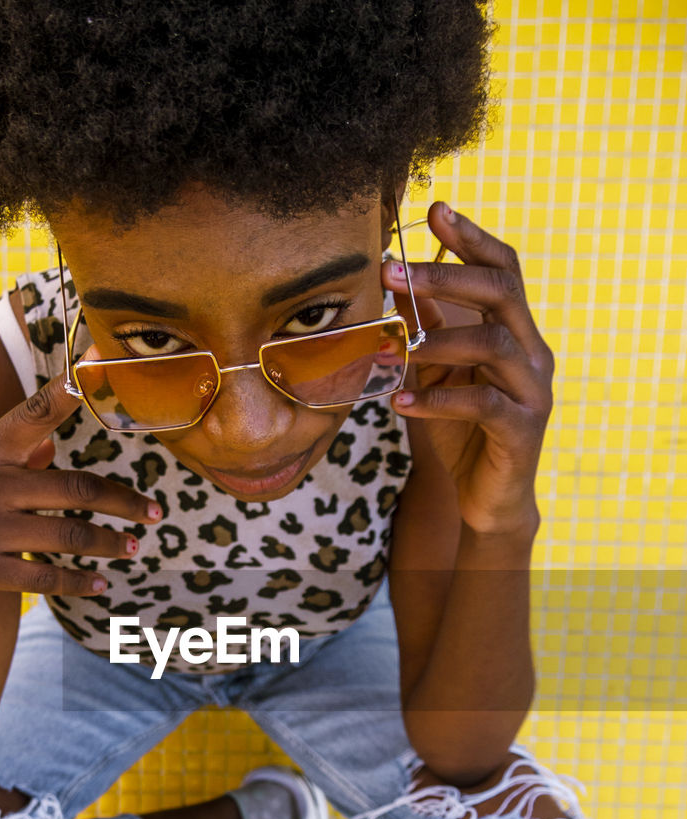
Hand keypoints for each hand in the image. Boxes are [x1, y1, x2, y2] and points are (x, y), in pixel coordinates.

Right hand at [0, 364, 159, 609]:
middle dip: (123, 502)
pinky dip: (78, 582)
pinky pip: (44, 578)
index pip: (35, 413)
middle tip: (155, 512)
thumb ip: (8, 457)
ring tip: (134, 547)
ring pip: (68, 538)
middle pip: (75, 489)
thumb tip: (53, 449)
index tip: (103, 367)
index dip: (71, 391)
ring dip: (109, 543)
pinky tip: (100, 584)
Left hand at [383, 202, 552, 536]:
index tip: (434, 209)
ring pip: (494, 344)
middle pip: (502, 292)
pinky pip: (483, 404)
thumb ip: (426, 328)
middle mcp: (532, 352)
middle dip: (447, 275)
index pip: (502, 269)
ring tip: (396, 345)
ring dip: (440, 338)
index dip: (471, 237)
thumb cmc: (462, 431)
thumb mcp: (438, 373)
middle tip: (395, 270)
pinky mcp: (522, 430)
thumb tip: (395, 278)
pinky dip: (438, 400)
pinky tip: (400, 401)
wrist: (488, 499)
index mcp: (516, 330)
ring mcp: (532, 390)